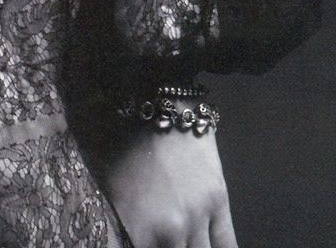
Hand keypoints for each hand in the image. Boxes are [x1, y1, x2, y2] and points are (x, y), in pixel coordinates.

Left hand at [96, 126, 237, 247]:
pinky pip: (227, 244)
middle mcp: (170, 229)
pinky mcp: (219, 202)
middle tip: (167, 240)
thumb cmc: (121, 139)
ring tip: (186, 243)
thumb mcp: (108, 187)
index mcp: (136, 226)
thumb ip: (121, 226)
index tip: (143, 243)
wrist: (157, 103)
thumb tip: (125, 238)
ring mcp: (197, 217)